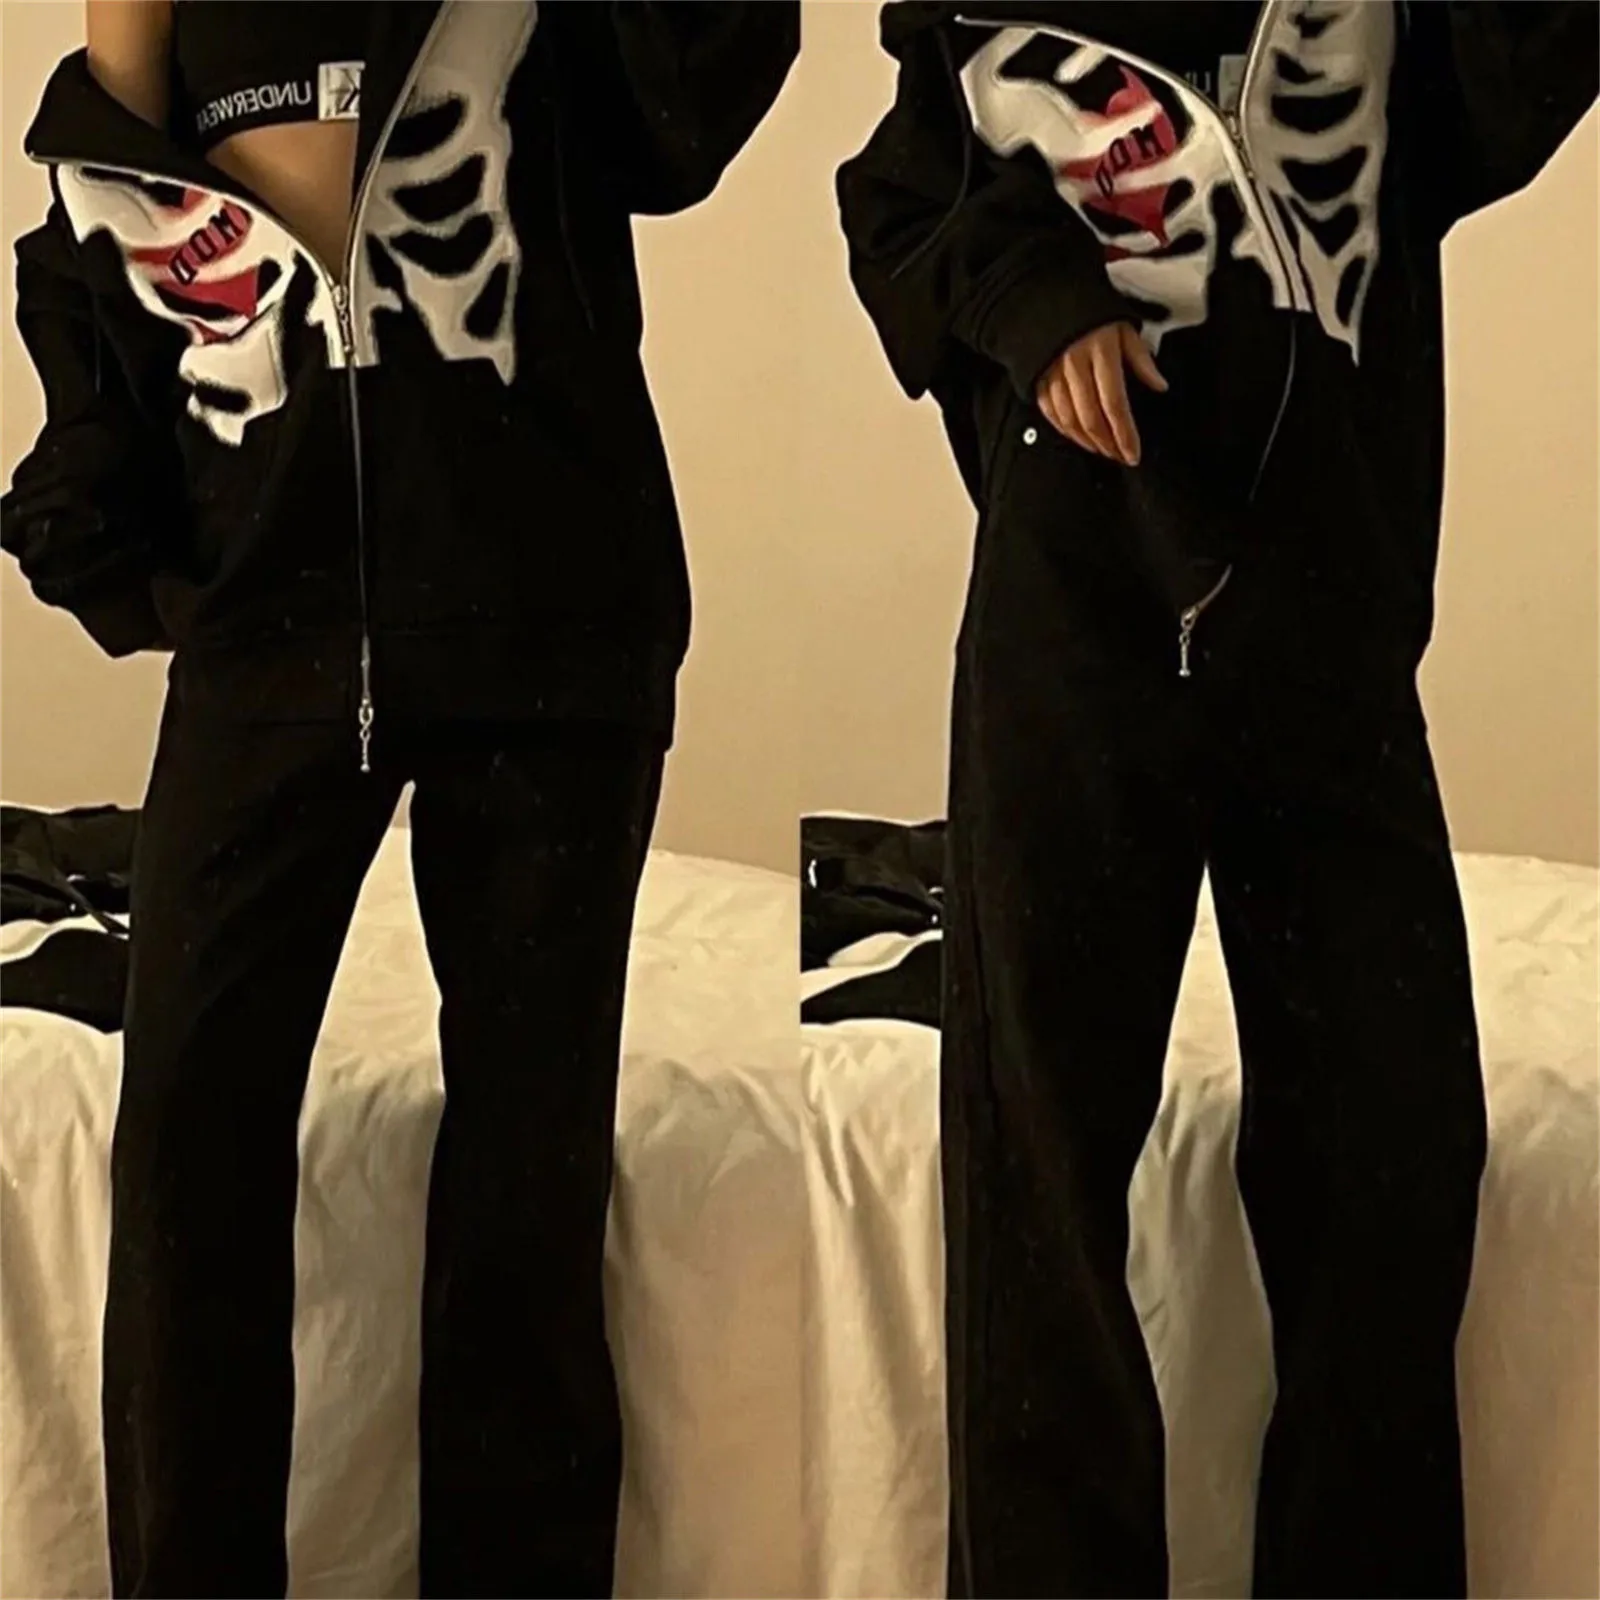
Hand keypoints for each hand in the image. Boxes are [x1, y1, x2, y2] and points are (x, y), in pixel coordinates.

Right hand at [1035, 322, 1167, 466]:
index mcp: (1100, 353)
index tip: (1133, 453)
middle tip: (1120, 456)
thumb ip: (1140, 359)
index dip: (1125, 434)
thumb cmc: (1089, 310)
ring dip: (1086, 441)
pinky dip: (1064, 430)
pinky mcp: (1036, 378)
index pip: (1115, 404)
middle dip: (1107, 444)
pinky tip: (1077, 437)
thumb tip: (1160, 385)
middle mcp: (1074, 366)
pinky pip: (1050, 412)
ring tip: (1102, 450)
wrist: (1046, 294)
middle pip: (1091, 418)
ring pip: (1069, 420)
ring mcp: (1052, 374)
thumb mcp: (1123, 326)